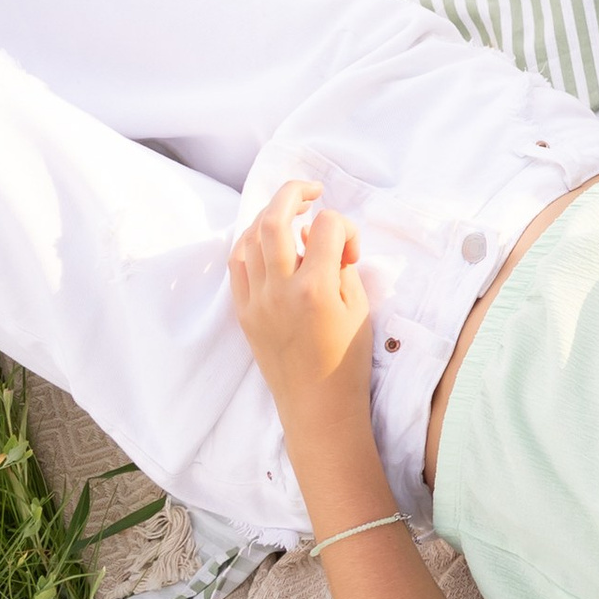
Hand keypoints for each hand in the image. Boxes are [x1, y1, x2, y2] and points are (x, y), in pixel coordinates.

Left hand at [229, 178, 371, 434]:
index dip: (344, 227)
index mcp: (318, 289)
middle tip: (312, 191)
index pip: (327, 227)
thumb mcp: (360, 309)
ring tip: (291, 214)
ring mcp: (256, 300)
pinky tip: (268, 241)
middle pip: (276, 219)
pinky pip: (238, 263)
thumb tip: (326, 240)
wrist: (316, 407)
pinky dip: (252, 243)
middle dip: (294, 194)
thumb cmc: (347, 361)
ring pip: (251, 237)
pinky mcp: (243, 311)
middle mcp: (281, 289)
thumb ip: (343, 267)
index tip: (351, 249)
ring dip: (271, 216)